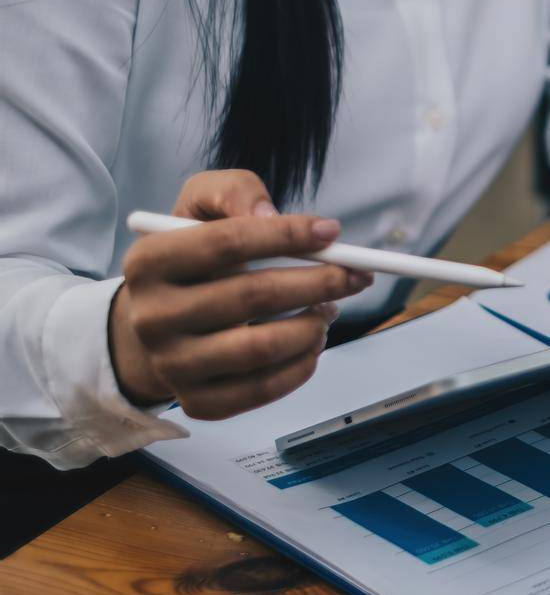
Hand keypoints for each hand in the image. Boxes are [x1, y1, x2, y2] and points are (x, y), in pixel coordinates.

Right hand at [108, 170, 372, 418]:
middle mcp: (152, 317)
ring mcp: (172, 365)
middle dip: (319, 281)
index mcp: (149, 262)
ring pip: (261, 347)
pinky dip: (303, 364)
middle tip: (356, 274)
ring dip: (313, 324)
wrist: (160, 320)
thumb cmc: (195, 255)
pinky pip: (262, 389)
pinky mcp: (197, 401)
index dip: (286, 234)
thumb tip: (269, 215)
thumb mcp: (202, 203)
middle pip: (252, 296)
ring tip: (329, 308)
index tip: (331, 230)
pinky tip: (313, 340)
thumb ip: (234, 193)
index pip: (226, 242)